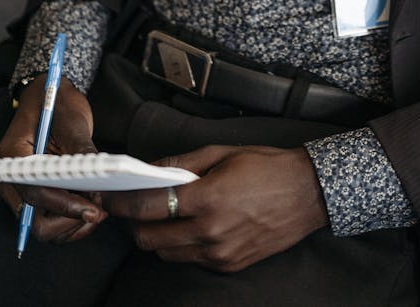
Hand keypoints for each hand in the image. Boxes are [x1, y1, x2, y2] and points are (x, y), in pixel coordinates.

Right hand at [0, 76, 106, 243]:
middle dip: (69, 222)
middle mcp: (11, 179)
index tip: (93, 209)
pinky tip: (91, 206)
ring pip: (44, 226)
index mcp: (12, 157)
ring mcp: (22, 189)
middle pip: (35, 221)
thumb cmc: (58, 102)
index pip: (35, 193)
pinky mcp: (37, 194)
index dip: (65, 205)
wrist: (50, 95)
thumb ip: (82, 153)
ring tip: (99, 208)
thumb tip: (99, 185)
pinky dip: (71, 220)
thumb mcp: (72, 121)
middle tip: (99, 211)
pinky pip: (50, 219)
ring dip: (72, 225)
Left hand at [104, 145, 329, 271]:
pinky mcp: (230, 266)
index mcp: (207, 199)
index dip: (123, 203)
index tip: (111, 197)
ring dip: (158, 237)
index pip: (148, 207)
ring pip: (167, 254)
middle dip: (135, 224)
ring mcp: (220, 253)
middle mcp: (210, 232)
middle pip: (150, 239)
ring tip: (166, 216)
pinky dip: (183, 246)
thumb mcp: (223, 153)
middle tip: (135, 207)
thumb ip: (182, 164)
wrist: (308, 193)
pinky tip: (193, 226)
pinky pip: (192, 260)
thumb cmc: (267, 167)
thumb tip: (149, 169)